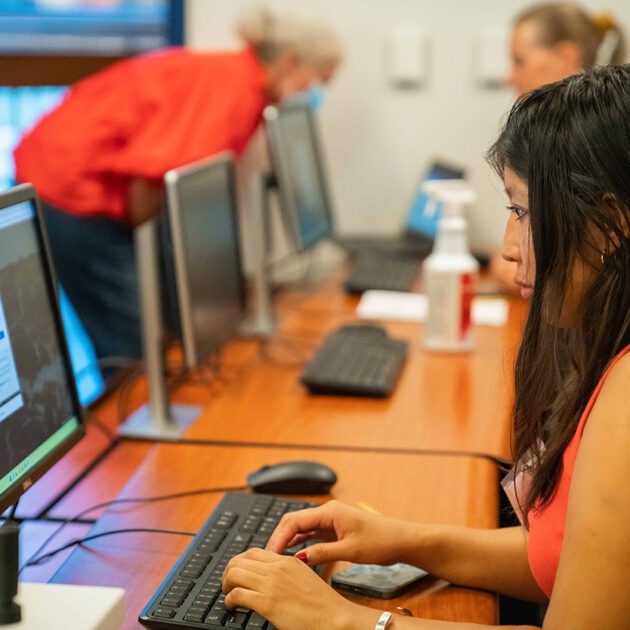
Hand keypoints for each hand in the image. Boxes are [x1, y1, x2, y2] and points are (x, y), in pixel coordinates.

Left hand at [222, 547, 377, 629]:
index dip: (240, 561)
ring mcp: (272, 584)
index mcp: (288, 561)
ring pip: (234, 573)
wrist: (334, 617)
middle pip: (240, 560)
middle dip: (228, 571)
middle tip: (227, 583)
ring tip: (227, 594)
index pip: (254, 552)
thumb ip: (287, 574)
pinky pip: (237, 594)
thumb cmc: (323, 604)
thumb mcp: (305, 578)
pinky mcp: (267, 602)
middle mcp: (278, 568)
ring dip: (225, 584)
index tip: (237, 571)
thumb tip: (271, 580)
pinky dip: (229, 599)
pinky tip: (232, 606)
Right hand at [266, 500, 414, 565]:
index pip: (294, 521)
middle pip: (294, 521)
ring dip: (288, 539)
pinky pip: (310, 531)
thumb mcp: (350, 550)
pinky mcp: (334, 527)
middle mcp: (327, 511)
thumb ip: (323, 553)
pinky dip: (299, 540)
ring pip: (301, 526)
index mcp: (330, 511)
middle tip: (268, 557)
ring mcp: (330, 519)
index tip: (271, 554)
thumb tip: (299, 558)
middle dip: (279, 537)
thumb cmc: (381, 541)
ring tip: (276, 556)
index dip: (279, 537)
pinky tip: (291, 552)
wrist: (401, 539)